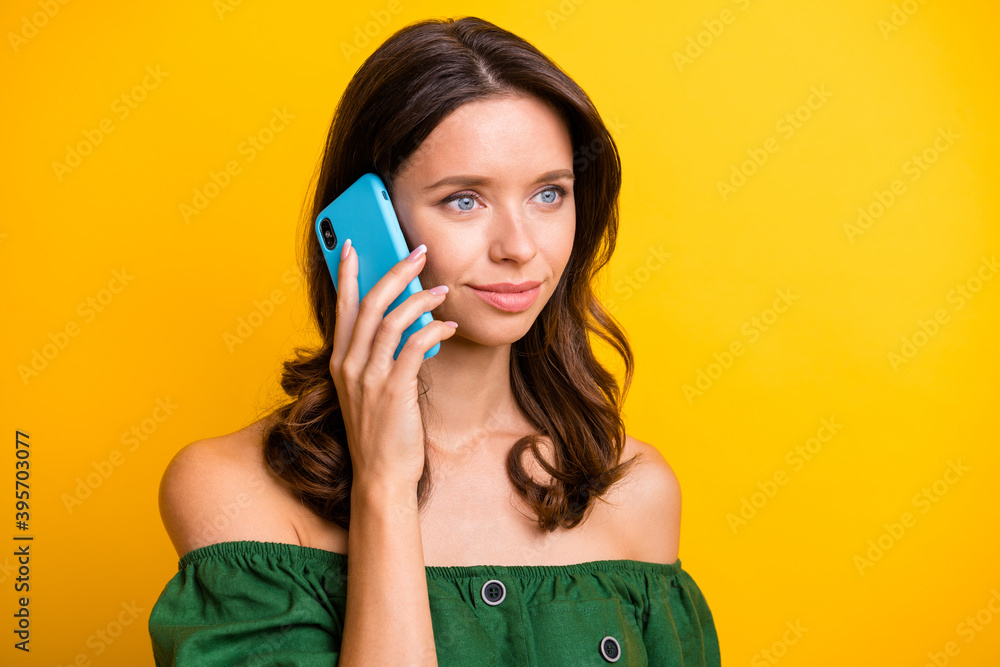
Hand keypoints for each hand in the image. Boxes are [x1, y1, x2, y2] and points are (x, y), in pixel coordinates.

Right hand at [330, 240, 457, 489]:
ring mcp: (368, 378)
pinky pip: (413, 347)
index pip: (341, 307)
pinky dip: (432, 330)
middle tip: (419, 252)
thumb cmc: (380, 433)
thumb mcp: (368, 389)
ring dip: (420, 299)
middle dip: (394, 271)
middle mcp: (349, 365)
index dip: (346, 273)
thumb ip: (377, 356)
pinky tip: (448, 326)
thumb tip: (402, 321)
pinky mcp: (392, 391)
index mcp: (340, 361)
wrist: (381, 476)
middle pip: (368, 303)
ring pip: (390, 320)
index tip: (352, 245)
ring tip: (442, 289)